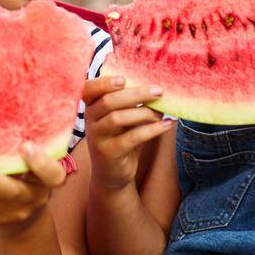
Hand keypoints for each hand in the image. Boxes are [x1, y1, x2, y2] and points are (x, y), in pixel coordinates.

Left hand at [0, 144, 68, 235]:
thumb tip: (21, 101)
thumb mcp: (40, 168)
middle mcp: (27, 196)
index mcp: (45, 181)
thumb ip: (35, 146)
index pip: (53, 175)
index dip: (42, 164)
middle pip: (11, 191)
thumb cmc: (31, 178)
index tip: (26, 146)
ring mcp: (5, 207)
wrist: (23, 221)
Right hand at [83, 75, 173, 192]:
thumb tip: (156, 88)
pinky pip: (131, 138)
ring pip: (118, 118)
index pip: (88, 89)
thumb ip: (130, 103)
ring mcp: (97, 137)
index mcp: (91, 107)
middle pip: (108, 101)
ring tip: (162, 112)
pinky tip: (166, 125)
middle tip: (158, 91)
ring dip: (144, 112)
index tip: (123, 79)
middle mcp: (90, 120)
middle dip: (136, 94)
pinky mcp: (109, 153)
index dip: (104, 82)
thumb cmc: (120, 139)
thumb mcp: (122, 119)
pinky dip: (151, 130)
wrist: (112, 174)